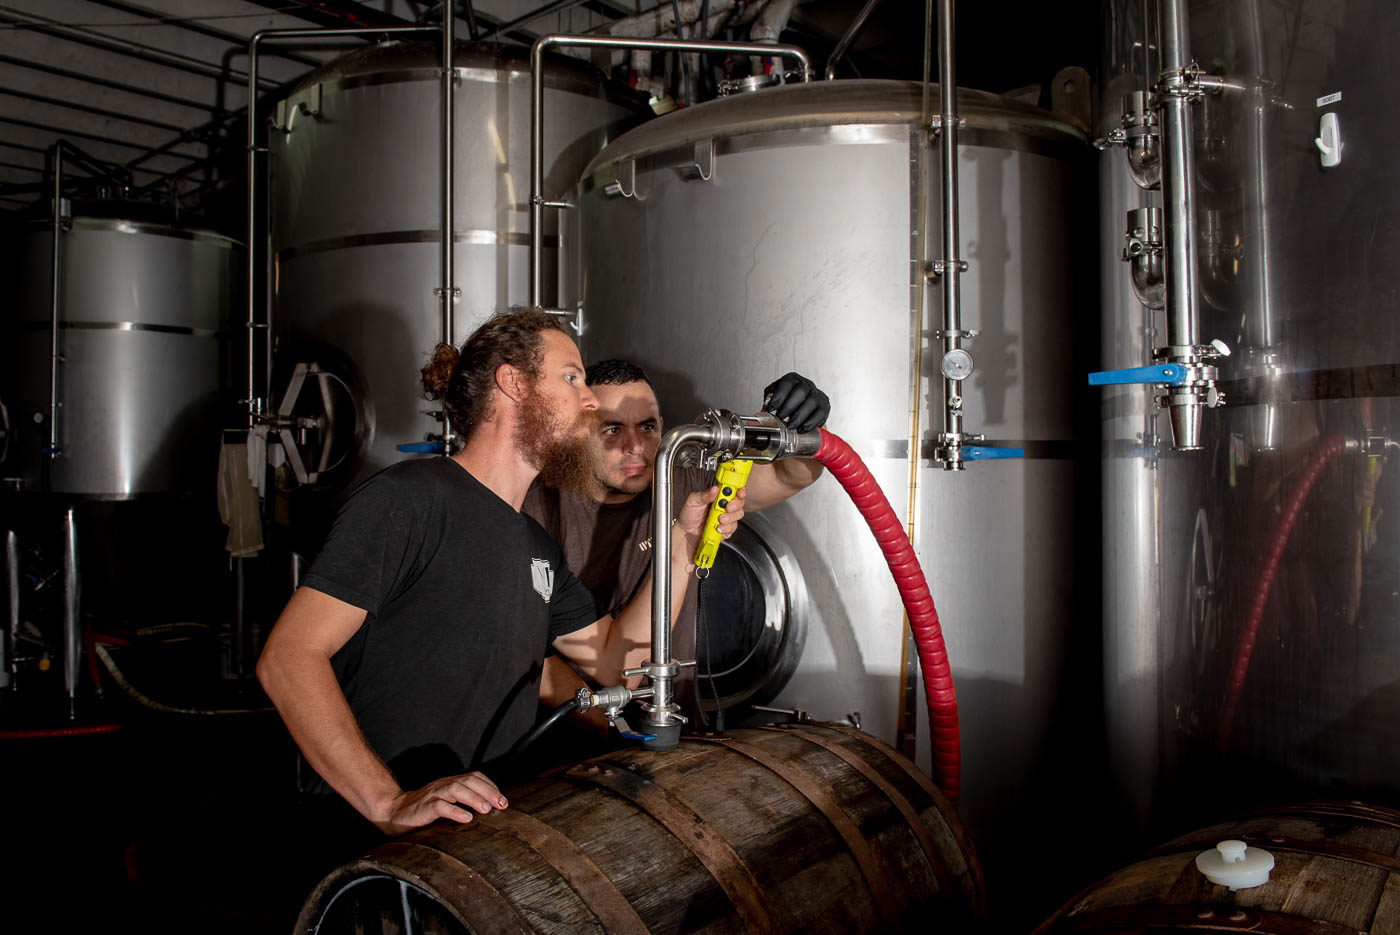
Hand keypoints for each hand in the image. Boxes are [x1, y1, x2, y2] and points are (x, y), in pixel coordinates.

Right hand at [375, 771, 506, 834]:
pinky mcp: (423, 807)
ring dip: (474, 798)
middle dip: (488, 791)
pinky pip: (440, 806)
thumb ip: (462, 803)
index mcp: (450, 783)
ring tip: (487, 810)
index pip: (475, 777)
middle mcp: (443, 785)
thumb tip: (489, 811)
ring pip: (456, 790)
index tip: (504, 801)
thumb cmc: (423, 811)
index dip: (490, 787)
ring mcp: (433, 795)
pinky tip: (466, 819)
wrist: (393, 812)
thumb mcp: (445, 804)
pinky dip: (455, 811)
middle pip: (469, 781)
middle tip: (501, 805)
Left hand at [672, 484, 744, 567]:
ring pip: (738, 515)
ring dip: (730, 517)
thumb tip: (714, 489)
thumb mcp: (693, 501)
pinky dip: (726, 528)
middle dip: (735, 505)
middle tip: (727, 508)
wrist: (686, 533)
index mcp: (718, 495)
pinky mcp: (727, 529)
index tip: (739, 493)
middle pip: (740, 502)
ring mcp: (727, 517)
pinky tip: (718, 528)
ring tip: (719, 520)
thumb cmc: (689, 515)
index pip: (733, 489)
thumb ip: (704, 495)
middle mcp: (724, 505)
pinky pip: (733, 528)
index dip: (739, 490)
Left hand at [763, 373, 829, 432]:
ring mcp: (817, 394)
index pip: (787, 383)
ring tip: (790, 426)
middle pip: (801, 392)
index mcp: (793, 379)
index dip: (779, 396)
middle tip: (780, 418)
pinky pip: (820, 414)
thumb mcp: (776, 394)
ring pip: (811, 403)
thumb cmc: (788, 397)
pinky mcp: (824, 406)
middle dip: (789, 407)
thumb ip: (769, 400)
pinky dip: (810, 423)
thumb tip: (762, 411)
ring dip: (799, 416)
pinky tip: (801, 429)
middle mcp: (807, 384)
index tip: (771, 408)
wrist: (805, 400)